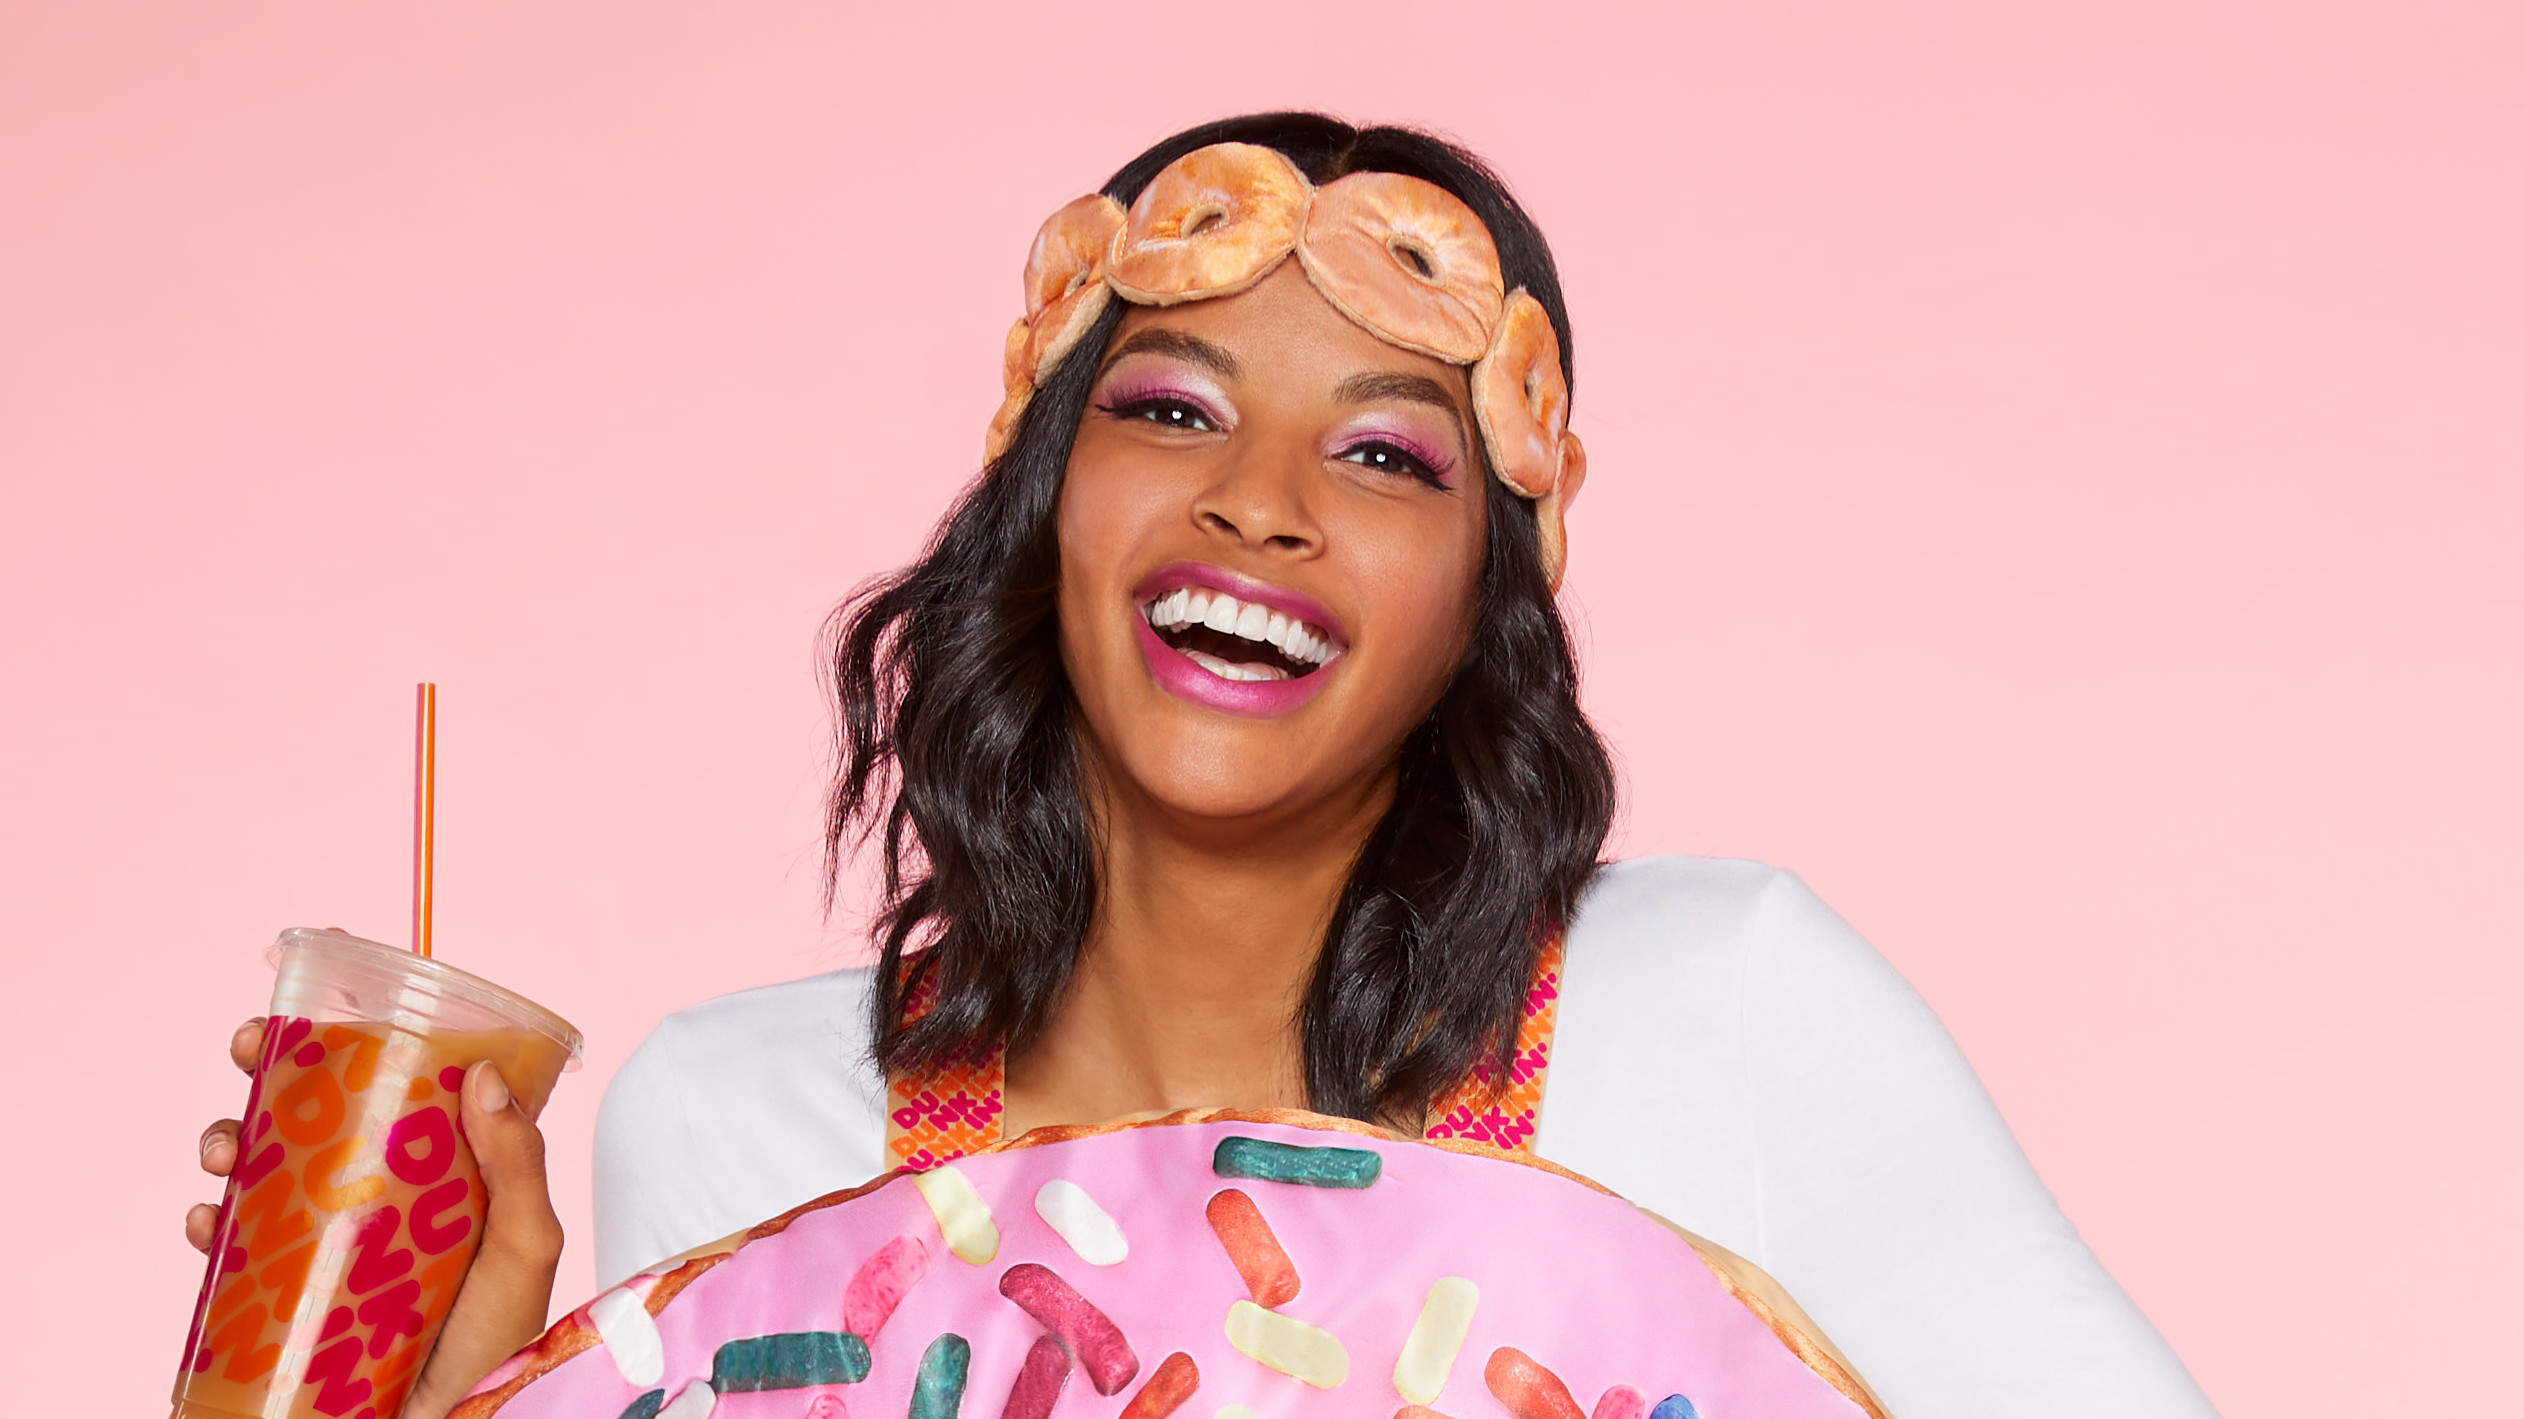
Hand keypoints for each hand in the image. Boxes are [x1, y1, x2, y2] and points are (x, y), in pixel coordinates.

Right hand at [185, 1023, 562, 1418]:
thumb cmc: (496, 1349)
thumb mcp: (523, 1251)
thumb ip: (518, 1168)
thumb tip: (487, 1075)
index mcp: (439, 1182)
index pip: (396, 1094)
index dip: (355, 1045)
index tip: (320, 1005)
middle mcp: (380, 1207)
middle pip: (318, 1121)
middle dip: (269, 1076)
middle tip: (244, 1047)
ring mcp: (330, 1252)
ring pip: (265, 1176)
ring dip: (229, 1142)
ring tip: (221, 1147)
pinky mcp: (286, 1301)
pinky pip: (233, 1254)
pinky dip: (208, 1228)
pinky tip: (203, 1222)